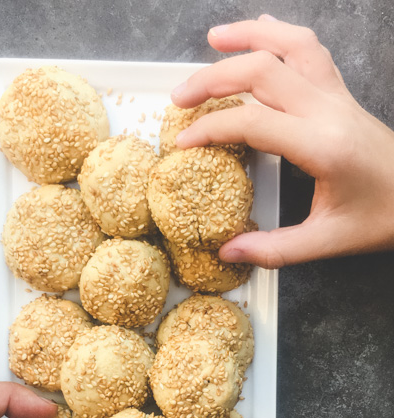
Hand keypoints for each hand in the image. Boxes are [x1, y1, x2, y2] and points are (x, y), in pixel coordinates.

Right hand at [171, 16, 393, 266]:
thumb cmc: (383, 217)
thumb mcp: (327, 242)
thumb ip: (275, 249)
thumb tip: (229, 252)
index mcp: (321, 145)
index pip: (253, 122)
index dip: (211, 128)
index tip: (183, 141)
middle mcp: (329, 111)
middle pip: (264, 71)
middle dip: (214, 79)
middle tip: (179, 97)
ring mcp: (338, 96)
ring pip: (291, 45)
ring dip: (249, 37)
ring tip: (214, 38)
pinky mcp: (342, 95)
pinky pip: (311, 49)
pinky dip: (281, 34)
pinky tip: (260, 30)